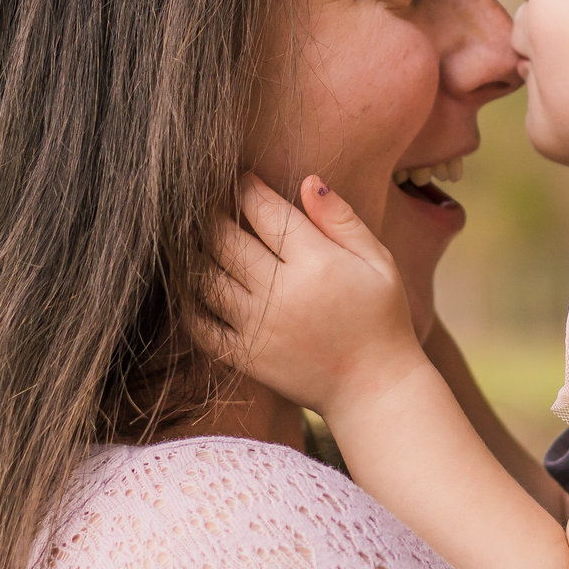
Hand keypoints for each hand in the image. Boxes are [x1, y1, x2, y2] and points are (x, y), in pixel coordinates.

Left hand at [215, 174, 428, 422]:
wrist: (374, 389)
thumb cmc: (380, 318)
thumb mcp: (378, 261)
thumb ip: (342, 220)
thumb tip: (308, 180)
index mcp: (316, 263)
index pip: (266, 211)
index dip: (247, 188)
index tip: (241, 178)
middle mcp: (281, 293)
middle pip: (225, 239)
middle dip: (212, 213)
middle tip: (209, 201)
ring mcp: (258, 327)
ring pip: (205, 278)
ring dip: (194, 253)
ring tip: (195, 237)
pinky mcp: (245, 357)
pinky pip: (200, 325)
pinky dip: (188, 302)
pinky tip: (193, 285)